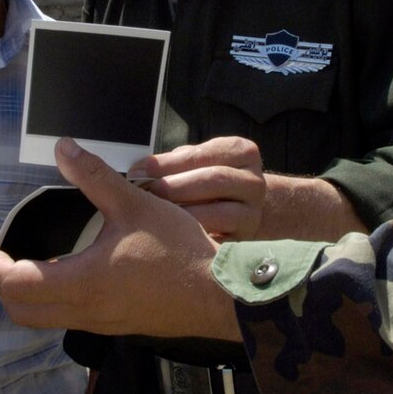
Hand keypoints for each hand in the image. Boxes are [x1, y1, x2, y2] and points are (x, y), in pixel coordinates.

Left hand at [0, 138, 239, 340]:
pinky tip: (63, 270)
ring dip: (22, 290)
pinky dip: (48, 296)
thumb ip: (95, 176)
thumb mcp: (135, 204)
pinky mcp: (113, 323)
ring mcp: (98, 322)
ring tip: (22, 259)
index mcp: (79, 282)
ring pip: (40, 317)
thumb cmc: (181, 253)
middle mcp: (82, 309)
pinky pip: (65, 316)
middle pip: (18, 308)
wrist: (220, 296)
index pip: (10, 281)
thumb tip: (63, 148)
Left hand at [130, 136, 265, 239]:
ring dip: (181, 214)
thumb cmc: (209, 183)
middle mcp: (254, 181)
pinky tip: (171, 236)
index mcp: (243, 152)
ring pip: (217, 212)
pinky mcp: (244, 240)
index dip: (168, 163)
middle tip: (144, 195)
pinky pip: (215, 240)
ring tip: (154, 216)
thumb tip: (139, 171)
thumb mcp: (196, 163)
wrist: (241, 212)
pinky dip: (192, 238)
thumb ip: (172, 163)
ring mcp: (252, 213)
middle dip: (173, 187)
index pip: (203, 153)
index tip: (138, 171)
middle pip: (213, 179)